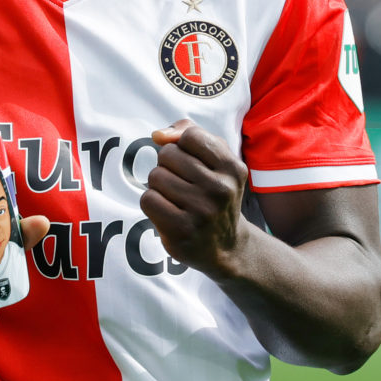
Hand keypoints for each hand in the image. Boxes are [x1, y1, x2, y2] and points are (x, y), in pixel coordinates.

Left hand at [139, 119, 249, 276]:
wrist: (226, 247)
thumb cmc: (214, 193)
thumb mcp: (215, 160)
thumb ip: (188, 133)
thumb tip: (158, 135)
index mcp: (233, 167)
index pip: (190, 136)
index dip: (181, 145)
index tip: (189, 160)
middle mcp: (221, 189)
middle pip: (168, 155)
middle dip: (167, 165)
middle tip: (182, 183)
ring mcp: (202, 212)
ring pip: (155, 176)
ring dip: (159, 185)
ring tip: (176, 198)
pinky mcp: (181, 231)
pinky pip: (148, 199)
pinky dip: (152, 203)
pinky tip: (168, 212)